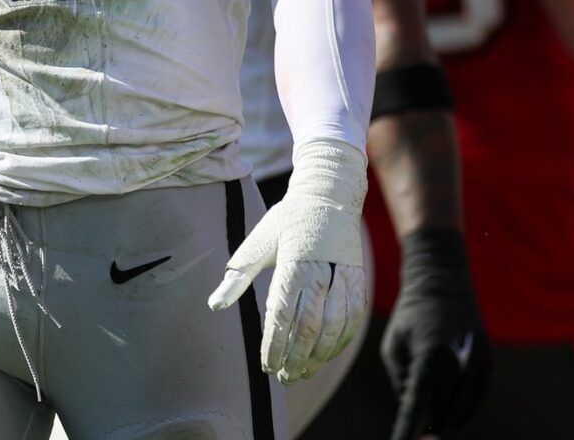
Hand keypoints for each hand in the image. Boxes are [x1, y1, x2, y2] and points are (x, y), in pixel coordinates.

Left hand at [209, 139, 367, 382]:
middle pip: (309, 326)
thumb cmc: (287, 221)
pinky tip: (325, 356)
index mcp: (293, 262)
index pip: (282, 314)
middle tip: (282, 376)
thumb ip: (238, 276)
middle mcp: (321, 271)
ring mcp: (344, 277)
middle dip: (294, 356)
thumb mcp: (257, 242)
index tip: (265, 365)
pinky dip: (339, 343)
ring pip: (333, 328)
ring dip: (318, 356)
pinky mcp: (358, 281)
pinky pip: (352, 320)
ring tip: (301, 372)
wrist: (329, 196)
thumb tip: (214, 305)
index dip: (274, 344)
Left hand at [382, 230, 488, 439]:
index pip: (417, 404)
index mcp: (430, 357)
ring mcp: (477, 363)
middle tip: (416, 428)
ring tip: (432, 420)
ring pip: (463, 409)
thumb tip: (414, 408)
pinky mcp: (488, 361)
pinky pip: (478, 397)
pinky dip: (465, 408)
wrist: (442, 282)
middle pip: (442, 411)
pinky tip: (453, 412)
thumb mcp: (393, 345)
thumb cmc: (410, 316)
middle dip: (427, 422)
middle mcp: (458, 362)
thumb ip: (400, 380)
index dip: (408, 429)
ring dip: (447, 418)